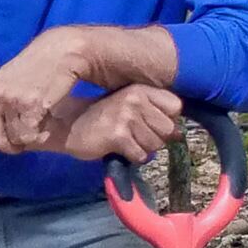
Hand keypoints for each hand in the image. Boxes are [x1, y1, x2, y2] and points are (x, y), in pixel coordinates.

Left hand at [0, 27, 94, 174]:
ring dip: (33, 135)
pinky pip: (32, 135)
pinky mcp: (30, 104)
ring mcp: (10, 100)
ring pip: (17, 140)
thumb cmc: (40, 68)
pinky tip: (50, 114)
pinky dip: (43, 132)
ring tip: (43, 115)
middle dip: (13, 145)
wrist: (61, 49)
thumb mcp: (12, 84)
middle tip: (30, 136)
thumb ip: (1, 105)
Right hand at [63, 83, 184, 165]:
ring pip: (155, 145)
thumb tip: (179, 134)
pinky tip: (119, 149)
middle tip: (135, 136)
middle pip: (168, 129)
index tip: (151, 123)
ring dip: (142, 149)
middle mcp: (136, 99)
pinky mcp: (117, 135)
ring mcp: (126, 116)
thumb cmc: (102, 117)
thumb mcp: (129, 106)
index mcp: (141, 89)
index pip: (175, 107)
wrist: (68, 125)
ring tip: (125, 141)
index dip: (167, 120)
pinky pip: (140, 155)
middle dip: (155, 138)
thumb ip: (154, 114)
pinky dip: (132, 157)